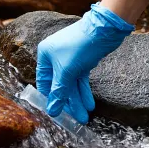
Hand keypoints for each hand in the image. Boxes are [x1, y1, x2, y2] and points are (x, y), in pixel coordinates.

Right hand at [36, 4, 133, 123]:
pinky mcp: (82, 61)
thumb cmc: (81, 46)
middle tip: (76, 119)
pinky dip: (84, 91)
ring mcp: (69, 59)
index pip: (44, 83)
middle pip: (60, 85)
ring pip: (71, 84)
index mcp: (45, 55)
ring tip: (84, 117)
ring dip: (78, 100)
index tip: (57, 114)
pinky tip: (89, 104)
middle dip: (69, 102)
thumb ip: (59, 91)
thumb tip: (52, 110)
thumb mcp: (67, 71)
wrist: (104, 29)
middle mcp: (55, 57)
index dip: (50, 98)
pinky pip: (80, 80)